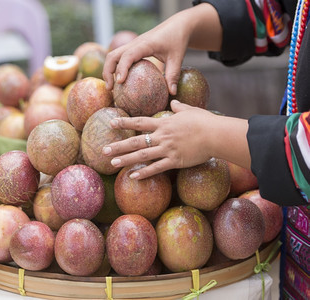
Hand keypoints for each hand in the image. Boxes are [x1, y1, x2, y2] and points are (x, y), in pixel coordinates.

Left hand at [102, 100, 249, 178]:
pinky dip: (145, 172)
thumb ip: (179, 107)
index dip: (124, 122)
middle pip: (136, 141)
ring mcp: (167, 149)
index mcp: (164, 123)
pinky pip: (157, 168)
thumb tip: (174, 102)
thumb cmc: (205, 121)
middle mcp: (162, 136)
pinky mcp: (175, 161)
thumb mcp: (190, 110)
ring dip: (126, 160)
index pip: (139, 122)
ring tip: (112, 163)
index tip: (111, 122)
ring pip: (142, 156)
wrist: (216, 134)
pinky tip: (133, 176)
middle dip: (118, 145)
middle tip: (104, 150)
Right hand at [103, 16, 187, 94]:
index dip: (122, 68)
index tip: (120, 82)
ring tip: (112, 87)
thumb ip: (173, 75)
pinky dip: (116, 68)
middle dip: (108, 72)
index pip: (127, 55)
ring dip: (109, 70)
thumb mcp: (177, 58)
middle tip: (110, 89)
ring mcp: (132, 45)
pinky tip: (120, 81)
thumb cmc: (177, 40)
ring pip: (113, 56)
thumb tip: (172, 93)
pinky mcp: (133, 48)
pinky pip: (120, 57)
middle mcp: (135, 43)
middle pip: (113, 56)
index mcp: (145, 44)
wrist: (177, 25)